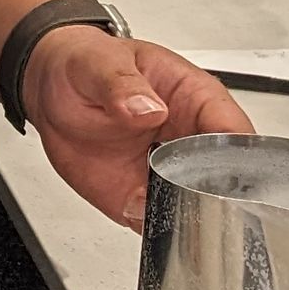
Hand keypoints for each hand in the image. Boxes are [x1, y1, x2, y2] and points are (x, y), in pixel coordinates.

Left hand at [22, 29, 252, 231]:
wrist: (52, 90)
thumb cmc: (87, 65)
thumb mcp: (99, 63)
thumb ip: (122, 85)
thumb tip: (147, 108)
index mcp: (194, 98)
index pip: (232, 130)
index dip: (236, 157)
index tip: (219, 173)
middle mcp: (187, 141)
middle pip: (225, 180)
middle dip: (211, 198)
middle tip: (177, 194)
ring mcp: (166, 173)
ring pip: (196, 208)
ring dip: (180, 216)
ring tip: (147, 200)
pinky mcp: (140, 197)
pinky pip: (157, 223)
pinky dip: (150, 226)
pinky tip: (132, 209)